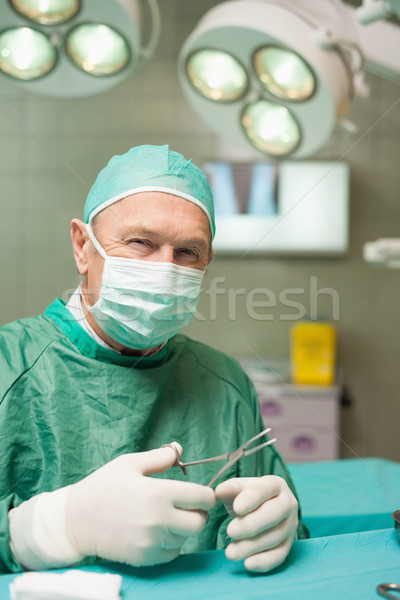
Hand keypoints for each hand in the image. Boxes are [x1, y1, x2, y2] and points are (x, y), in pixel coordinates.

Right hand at [66, 444, 214, 566]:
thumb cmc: (103, 486)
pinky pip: (172, 553)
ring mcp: (152, 542)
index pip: (203, 497)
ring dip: (183, 528)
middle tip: (186, 507)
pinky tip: (157, 531)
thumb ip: (159, 457)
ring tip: (166, 517)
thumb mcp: (129, 463)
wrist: (75, 520)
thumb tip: (179, 450)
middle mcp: (159, 520)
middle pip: (200, 522)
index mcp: (158, 493)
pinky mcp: (144, 558)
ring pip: (186, 538)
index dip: (205, 494)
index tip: (198, 493)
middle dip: (198, 513)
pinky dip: (171, 543)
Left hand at [215, 476, 297, 572]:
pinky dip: (264, 562)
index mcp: (275, 484)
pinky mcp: (289, 544)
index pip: (265, 489)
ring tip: (231, 552)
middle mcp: (288, 503)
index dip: (251, 499)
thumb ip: (229, 489)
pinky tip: (247, 564)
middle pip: (274, 514)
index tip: (237, 508)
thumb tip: (219, 492)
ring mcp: (291, 525)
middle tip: (230, 531)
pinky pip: (280, 555)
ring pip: (275, 537)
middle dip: (251, 525)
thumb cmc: (246, 497)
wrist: (261, 510)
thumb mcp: (238, 489)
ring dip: (252, 546)